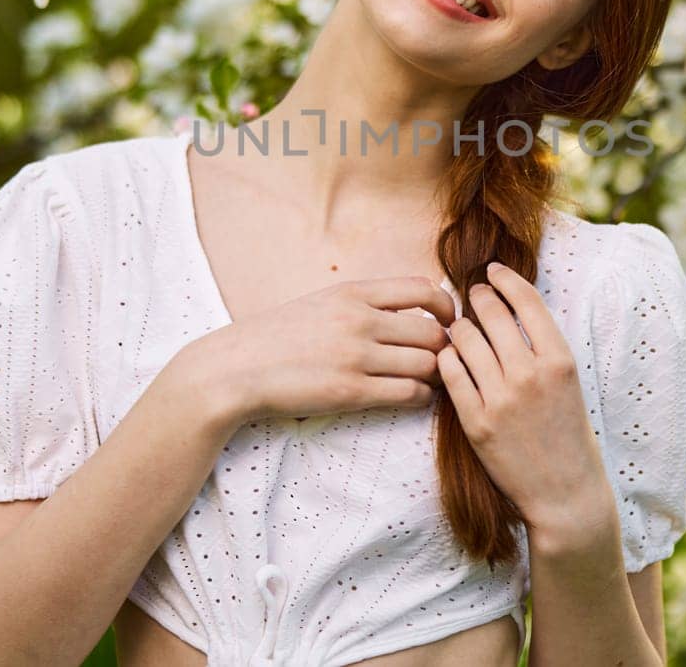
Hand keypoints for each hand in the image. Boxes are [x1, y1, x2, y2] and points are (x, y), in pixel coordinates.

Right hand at [197, 276, 456, 425]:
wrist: (237, 368)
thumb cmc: (280, 336)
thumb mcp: (323, 302)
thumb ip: (364, 302)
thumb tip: (411, 306)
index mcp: (353, 293)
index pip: (423, 289)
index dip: (447, 306)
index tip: (449, 321)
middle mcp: (359, 321)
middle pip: (433, 332)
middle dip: (445, 347)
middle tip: (442, 358)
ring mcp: (355, 358)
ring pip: (427, 365)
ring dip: (436, 375)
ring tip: (429, 380)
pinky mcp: (350, 393)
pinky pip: (408, 393)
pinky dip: (420, 397)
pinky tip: (413, 396)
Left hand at [436, 262, 612, 533]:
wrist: (565, 492)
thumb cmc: (569, 434)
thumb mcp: (569, 382)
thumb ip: (542, 347)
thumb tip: (508, 306)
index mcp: (560, 360)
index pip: (527, 301)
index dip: (506, 279)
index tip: (494, 271)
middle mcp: (530, 374)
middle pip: (491, 314)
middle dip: (478, 297)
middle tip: (471, 294)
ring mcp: (500, 399)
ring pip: (465, 339)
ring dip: (459, 327)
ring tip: (460, 329)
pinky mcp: (476, 423)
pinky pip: (449, 373)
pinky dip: (448, 359)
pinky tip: (451, 359)